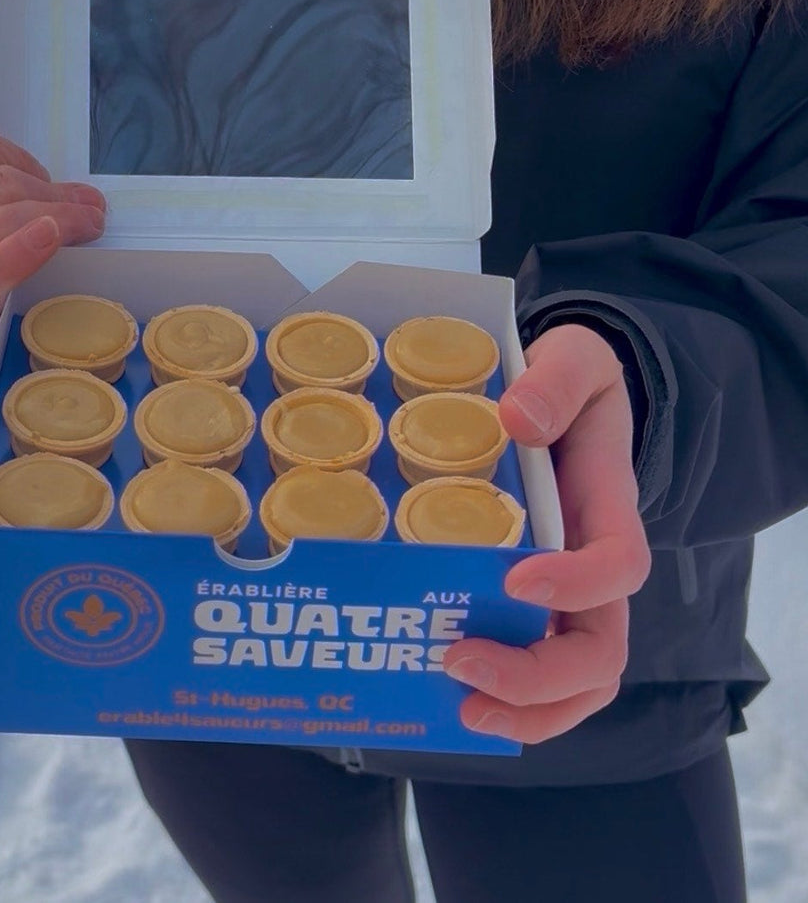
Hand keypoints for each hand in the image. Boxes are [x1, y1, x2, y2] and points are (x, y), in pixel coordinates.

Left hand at [442, 323, 651, 742]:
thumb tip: (517, 420)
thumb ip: (554, 381)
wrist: (567, 395)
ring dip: (526, 709)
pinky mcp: (535, 603)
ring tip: (459, 708)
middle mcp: (594, 563)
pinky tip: (447, 696)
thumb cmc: (572, 381)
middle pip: (601, 651)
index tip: (517, 578)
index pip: (620, 564)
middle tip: (461, 662)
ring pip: (579, 681)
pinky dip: (506, 700)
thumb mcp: (573, 357)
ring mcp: (571, 593)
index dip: (577, 584)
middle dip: (539, 676)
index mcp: (608, 506)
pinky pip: (539, 671)